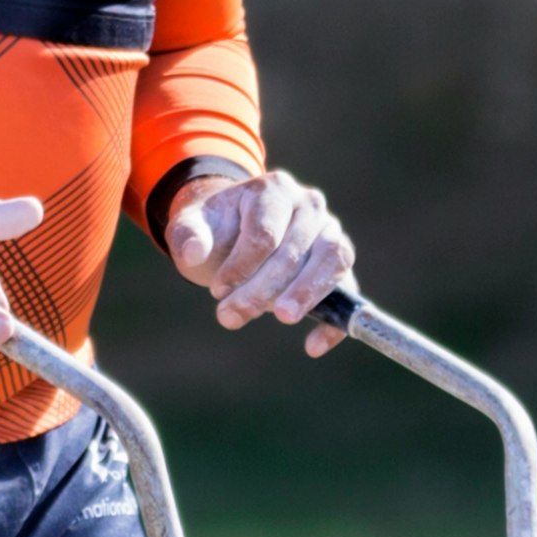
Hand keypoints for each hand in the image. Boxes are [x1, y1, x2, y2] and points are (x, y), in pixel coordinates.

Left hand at [160, 164, 355, 353]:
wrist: (234, 232)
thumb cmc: (215, 230)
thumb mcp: (192, 226)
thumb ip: (187, 235)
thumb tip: (192, 253)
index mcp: (273, 190)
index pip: (265, 233)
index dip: (241, 267)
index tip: (217, 290)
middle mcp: (309, 205)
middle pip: (294, 250)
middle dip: (262, 290)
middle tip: (229, 317)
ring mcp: (329, 232)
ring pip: (331, 260)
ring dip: (306, 294)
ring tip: (282, 317)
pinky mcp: (338, 262)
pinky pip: (348, 290)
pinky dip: (335, 320)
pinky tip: (313, 346)